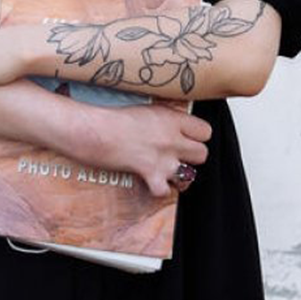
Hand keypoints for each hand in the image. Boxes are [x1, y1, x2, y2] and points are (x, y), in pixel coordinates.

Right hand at [79, 103, 211, 198]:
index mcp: (172, 119)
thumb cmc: (113, 117)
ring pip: (190, 175)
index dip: (198, 136)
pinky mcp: (150, 174)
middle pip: (203, 154)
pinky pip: (165, 191)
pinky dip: (159, 190)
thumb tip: (175, 122)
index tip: (189, 137)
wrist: (95, 130)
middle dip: (192, 156)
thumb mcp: (146, 108)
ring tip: (169, 172)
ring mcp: (163, 159)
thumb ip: (166, 117)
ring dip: (179, 175)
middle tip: (178, 155)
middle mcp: (172, 139)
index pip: (206, 131)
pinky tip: (152, 182)